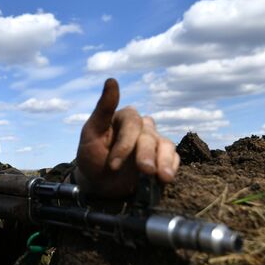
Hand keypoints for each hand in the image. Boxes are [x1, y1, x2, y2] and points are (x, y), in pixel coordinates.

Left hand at [75, 78, 179, 197]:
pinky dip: (171, 167)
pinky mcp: (163, 158)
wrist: (100, 184)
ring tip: (161, 178)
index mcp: (124, 117)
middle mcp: (142, 127)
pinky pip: (174, 158)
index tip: (113, 164)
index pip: (131, 123)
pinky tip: (165, 179)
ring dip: (163, 161)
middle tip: (143, 171)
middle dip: (145, 155)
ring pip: (165, 145)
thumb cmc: (92, 156)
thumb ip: (102, 109)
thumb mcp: (90, 133)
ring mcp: (154, 142)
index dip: (125, 144)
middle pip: (149, 136)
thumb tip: (112, 80)